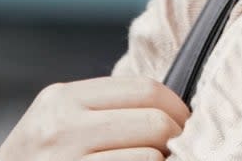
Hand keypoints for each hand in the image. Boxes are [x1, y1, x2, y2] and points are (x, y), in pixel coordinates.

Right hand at [0, 76, 190, 160]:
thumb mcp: (57, 124)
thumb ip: (102, 109)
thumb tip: (170, 107)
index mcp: (61, 98)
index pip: (145, 88)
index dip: (176, 106)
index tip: (185, 121)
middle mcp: (60, 126)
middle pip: (154, 120)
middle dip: (176, 136)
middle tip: (178, 148)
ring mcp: (64, 160)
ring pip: (151, 154)